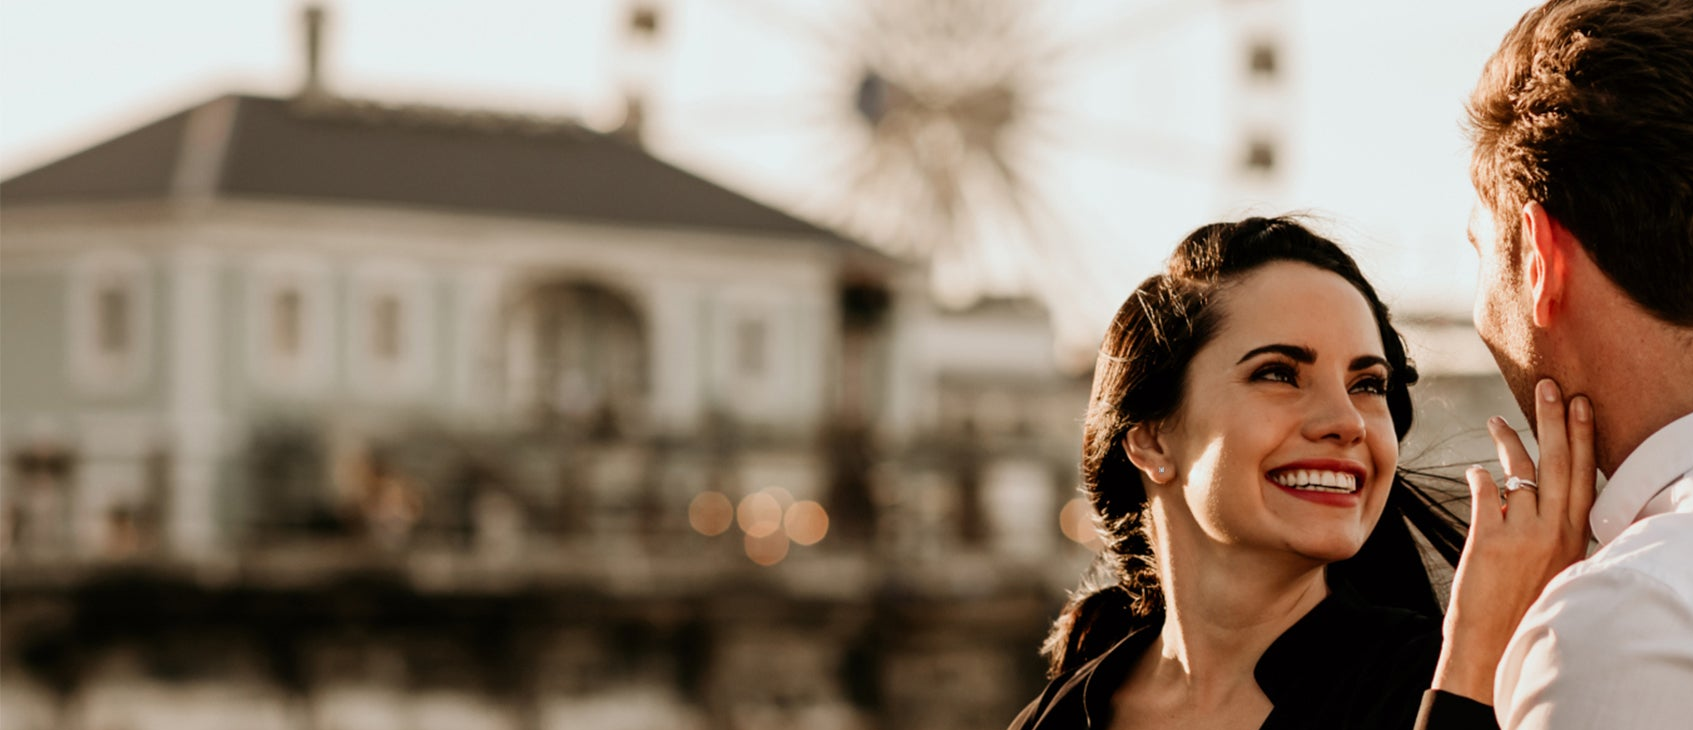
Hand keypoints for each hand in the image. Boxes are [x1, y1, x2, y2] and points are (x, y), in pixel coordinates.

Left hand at [1431, 378, 1595, 704]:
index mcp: (1576, 539)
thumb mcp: (1553, 572)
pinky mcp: (1490, 543)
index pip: (1584, 477)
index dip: (1583, 438)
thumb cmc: (1522, 613)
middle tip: (1550, 386)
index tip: (1582, 405)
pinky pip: (1485, 496)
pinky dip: (1480, 479)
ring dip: (1509, 441)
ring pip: (1520, 473)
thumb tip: (1537, 503)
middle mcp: (1556, 533)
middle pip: (1560, 463)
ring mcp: (1524, 536)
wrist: (1494, 652)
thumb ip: (1550, 537)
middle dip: (1556, 420)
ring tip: (1498, 420)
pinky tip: (1475, 471)